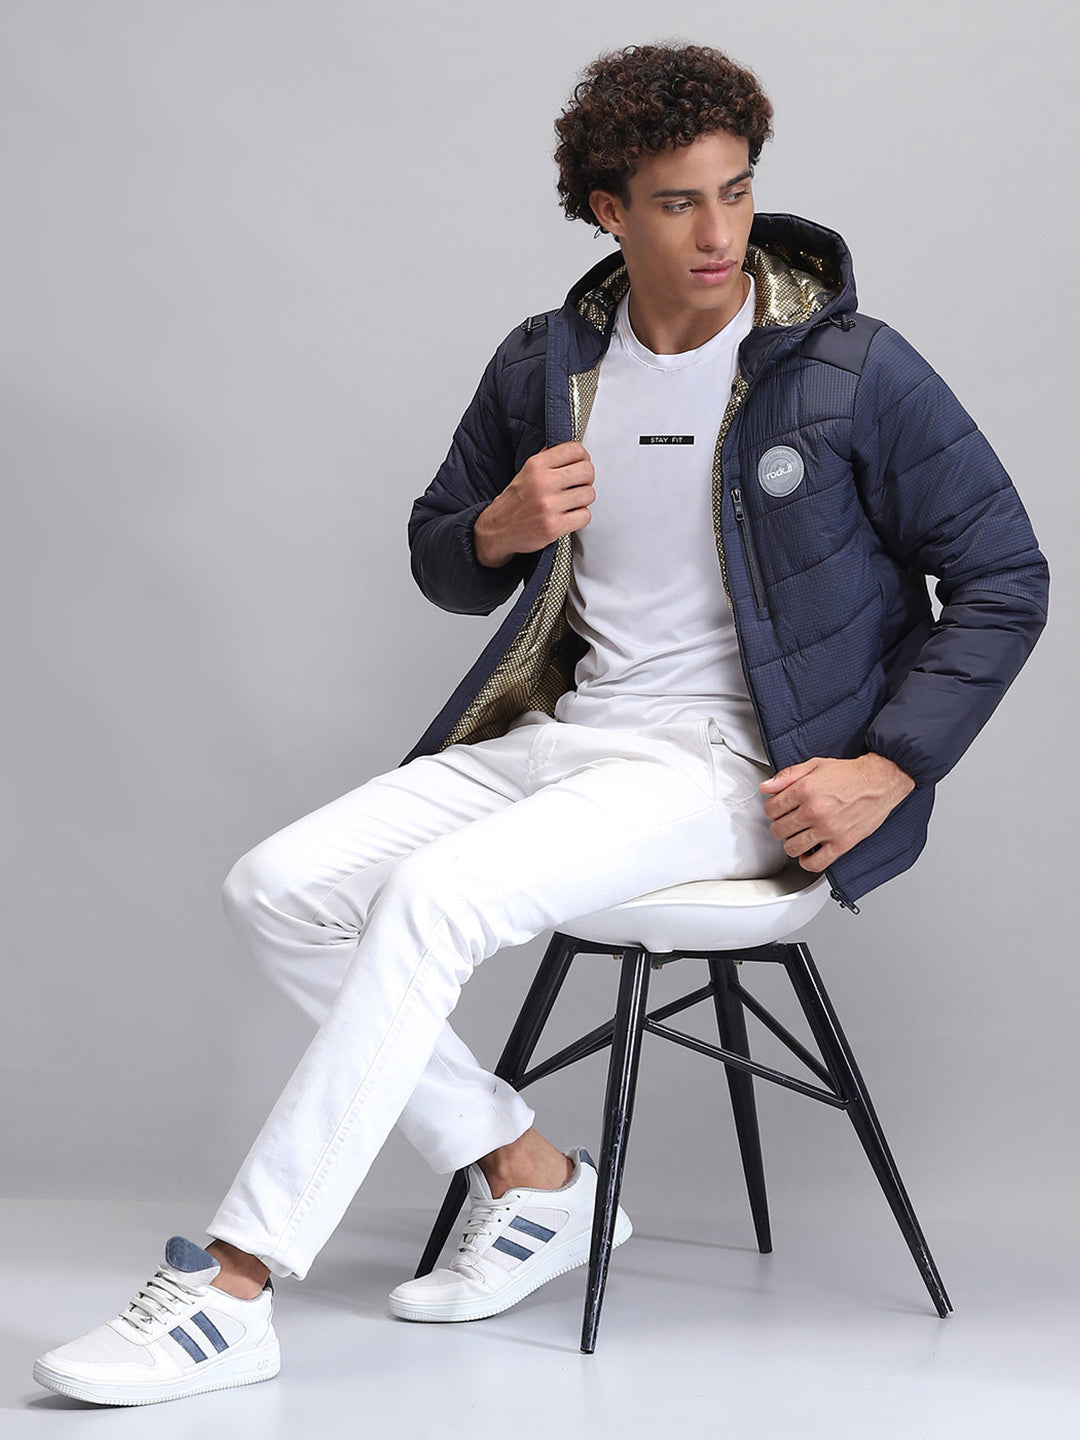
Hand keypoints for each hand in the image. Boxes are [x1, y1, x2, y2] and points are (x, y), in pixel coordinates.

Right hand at [473, 442, 594, 567]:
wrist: (497, 529)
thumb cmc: (516, 501)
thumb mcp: (527, 471)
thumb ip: (549, 459)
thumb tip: (575, 451)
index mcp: (536, 465)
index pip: (575, 450)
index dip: (583, 459)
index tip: (579, 466)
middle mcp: (542, 483)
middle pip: (587, 471)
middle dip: (586, 480)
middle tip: (577, 486)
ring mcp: (548, 506)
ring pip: (589, 494)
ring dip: (583, 500)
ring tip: (570, 503)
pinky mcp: (553, 527)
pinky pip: (585, 516)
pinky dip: (580, 518)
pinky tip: (568, 517)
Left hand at [759, 753, 914, 871]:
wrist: (880, 780)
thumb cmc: (850, 774)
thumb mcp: (815, 765)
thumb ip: (787, 776)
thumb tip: (765, 787)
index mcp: (805, 790)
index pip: (771, 809)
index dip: (772, 809)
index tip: (778, 810)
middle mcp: (815, 811)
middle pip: (778, 829)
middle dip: (780, 825)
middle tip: (788, 821)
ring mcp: (828, 829)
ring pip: (792, 847)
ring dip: (791, 843)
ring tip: (798, 835)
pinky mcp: (842, 843)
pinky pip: (815, 863)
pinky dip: (807, 861)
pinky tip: (808, 852)